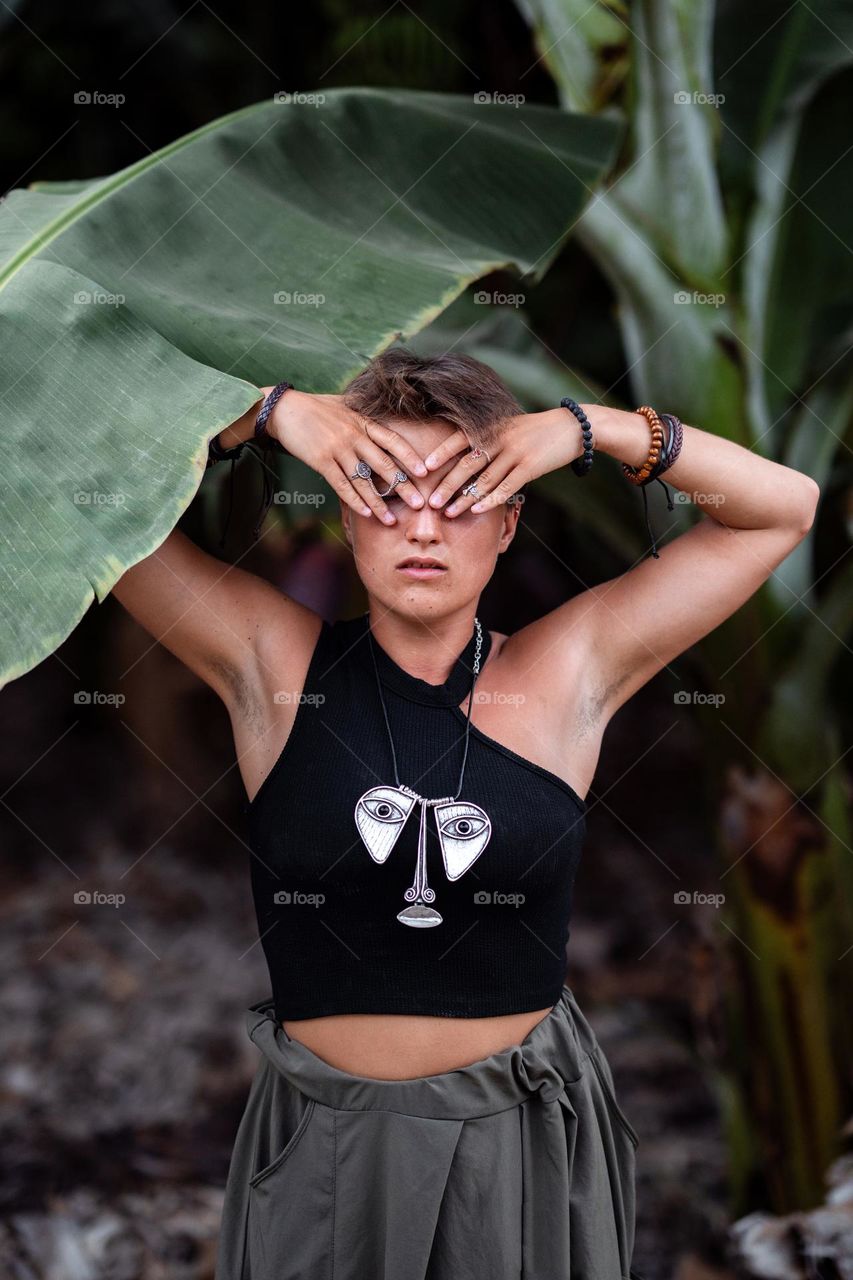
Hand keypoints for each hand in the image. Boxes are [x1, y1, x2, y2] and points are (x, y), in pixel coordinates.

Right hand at [263, 387, 428, 523]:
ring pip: (363, 481)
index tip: (425, 472)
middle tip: (419, 504)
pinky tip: (365, 514)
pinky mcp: (321, 461)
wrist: (283, 409)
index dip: (410, 456)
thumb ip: (363, 415)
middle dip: (403, 486)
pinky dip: (354, 501)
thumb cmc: (315, 407)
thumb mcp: (344, 404)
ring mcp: (338, 449)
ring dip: (378, 503)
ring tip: (390, 520)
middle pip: (384, 465)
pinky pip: (341, 485)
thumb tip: (381, 413)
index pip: (393, 441)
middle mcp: (354, 436)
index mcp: (362, 422)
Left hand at [421, 408, 583, 516]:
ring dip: (464, 499)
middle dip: (447, 484)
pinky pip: (505, 487)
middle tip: (431, 502)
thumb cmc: (536, 430)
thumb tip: (466, 459)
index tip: (424, 469)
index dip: (441, 453)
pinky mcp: (529, 467)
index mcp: (491, 426)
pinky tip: (476, 511)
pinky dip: (489, 501)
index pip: (459, 439)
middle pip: (467, 464)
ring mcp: (514, 453)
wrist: (571, 427)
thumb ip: (489, 439)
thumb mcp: (509, 427)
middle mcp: (500, 438)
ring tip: (449, 513)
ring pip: (483, 480)